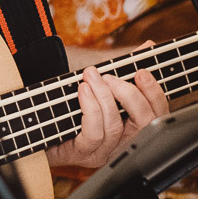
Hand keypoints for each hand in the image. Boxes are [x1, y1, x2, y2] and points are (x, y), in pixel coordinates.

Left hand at [44, 67, 168, 169]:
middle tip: (109, 76)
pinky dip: (90, 109)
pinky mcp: (84, 153)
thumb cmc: (74, 100)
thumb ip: (125, 67)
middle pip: (145, 123)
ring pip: (115, 125)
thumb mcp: (101, 82)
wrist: (39, 123)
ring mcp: (105, 150)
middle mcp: (124, 141)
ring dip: (104, 96)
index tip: (141, 71)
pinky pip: (94, 133)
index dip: (155, 93)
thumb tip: (149, 45)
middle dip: (130, 95)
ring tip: (90, 76)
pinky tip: (83, 91)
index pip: (158, 114)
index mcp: (133, 125)